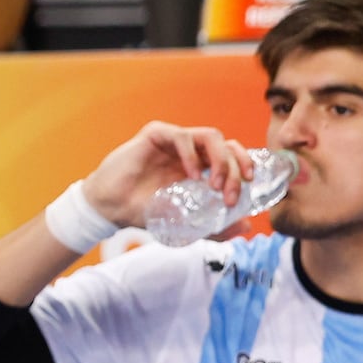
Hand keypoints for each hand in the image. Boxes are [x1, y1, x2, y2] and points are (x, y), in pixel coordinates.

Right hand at [82, 122, 253, 226]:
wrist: (112, 210)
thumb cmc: (148, 212)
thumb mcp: (188, 226)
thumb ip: (217, 228)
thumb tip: (247, 227)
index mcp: (202, 166)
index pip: (233, 155)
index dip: (246, 164)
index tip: (250, 184)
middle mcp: (192, 151)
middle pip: (227, 146)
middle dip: (236, 168)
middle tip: (230, 194)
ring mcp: (175, 142)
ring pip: (211, 136)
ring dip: (220, 160)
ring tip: (214, 185)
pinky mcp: (156, 135)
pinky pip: (181, 136)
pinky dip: (191, 155)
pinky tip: (190, 175)